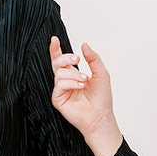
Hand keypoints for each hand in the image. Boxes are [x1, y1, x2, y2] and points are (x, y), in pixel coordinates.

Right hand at [49, 37, 121, 155]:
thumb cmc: (102, 98)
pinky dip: (70, 83)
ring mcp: (60, 90)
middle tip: (77, 59)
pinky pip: (59, 84)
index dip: (56, 49)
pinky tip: (80, 87)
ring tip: (85, 80)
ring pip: (59, 73)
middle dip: (66, 58)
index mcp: (73, 74)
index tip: (54, 39)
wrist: (101, 116)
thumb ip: (93, 58)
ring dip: (74, 74)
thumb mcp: (102, 73)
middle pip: (57, 63)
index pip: (62, 60)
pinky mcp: (57, 99)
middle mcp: (65, 81)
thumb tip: (84, 44)